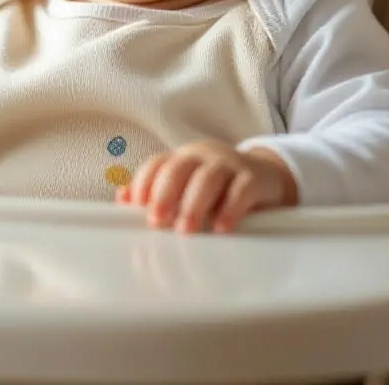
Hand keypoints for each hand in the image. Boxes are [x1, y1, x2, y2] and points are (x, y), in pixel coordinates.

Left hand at [117, 140, 297, 232]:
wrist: (266, 176)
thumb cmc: (218, 186)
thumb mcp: (187, 184)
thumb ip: (156, 191)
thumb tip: (122, 198)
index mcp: (182, 158)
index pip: (156, 164)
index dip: (144, 183)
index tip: (137, 207)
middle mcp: (202, 157)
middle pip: (178, 168)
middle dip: (164, 194)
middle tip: (157, 221)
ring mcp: (228, 165)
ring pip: (207, 178)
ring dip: (193, 204)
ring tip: (186, 230)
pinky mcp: (253, 178)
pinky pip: (241, 190)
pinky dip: (229, 209)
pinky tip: (221, 228)